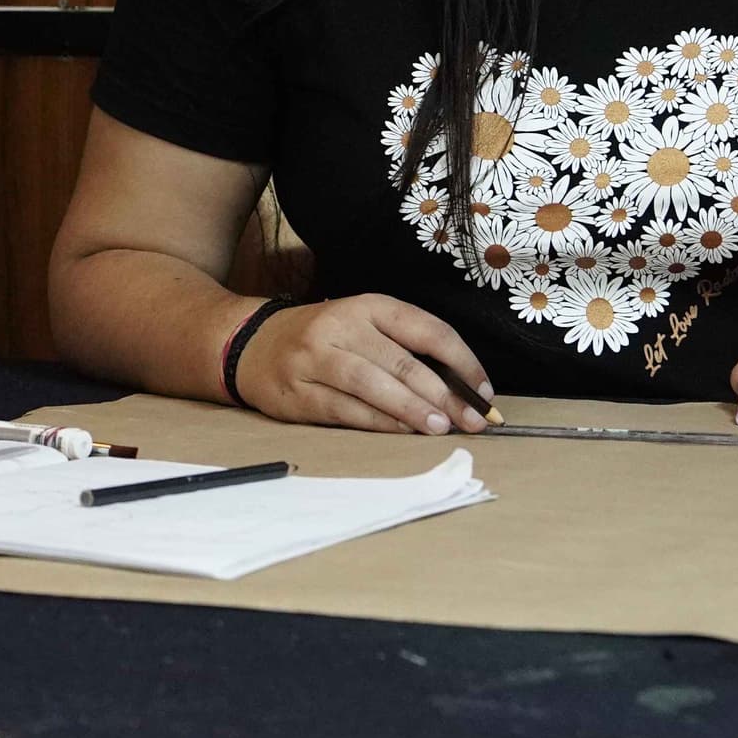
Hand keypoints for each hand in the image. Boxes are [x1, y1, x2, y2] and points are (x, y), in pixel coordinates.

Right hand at [235, 294, 498, 434]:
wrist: (253, 344)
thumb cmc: (325, 340)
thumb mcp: (365, 326)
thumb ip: (407, 349)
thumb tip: (462, 390)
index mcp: (368, 306)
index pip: (427, 329)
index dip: (462, 361)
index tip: (484, 390)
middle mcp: (341, 326)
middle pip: (402, 361)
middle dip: (444, 394)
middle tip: (471, 419)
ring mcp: (315, 358)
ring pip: (372, 384)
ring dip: (412, 409)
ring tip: (441, 427)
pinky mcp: (298, 392)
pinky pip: (345, 409)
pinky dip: (379, 422)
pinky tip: (403, 432)